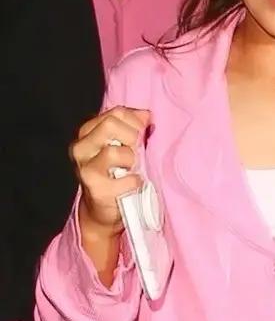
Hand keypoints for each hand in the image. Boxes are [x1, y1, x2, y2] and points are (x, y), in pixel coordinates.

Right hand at [72, 106, 150, 232]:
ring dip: (132, 160)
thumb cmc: (116, 173)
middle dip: (132, 137)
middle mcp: (82, 147)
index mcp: (88, 132)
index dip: (136, 122)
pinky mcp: (96, 189)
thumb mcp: (122, 145)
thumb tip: (146, 115)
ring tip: (132, 168)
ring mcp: (86, 168)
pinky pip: (126, 179)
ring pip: (114, 151)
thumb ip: (133, 126)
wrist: (103, 209)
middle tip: (137, 151)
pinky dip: (136, 182)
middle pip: (111, 124)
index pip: (116, 112)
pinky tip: (133, 184)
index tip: (142, 135)